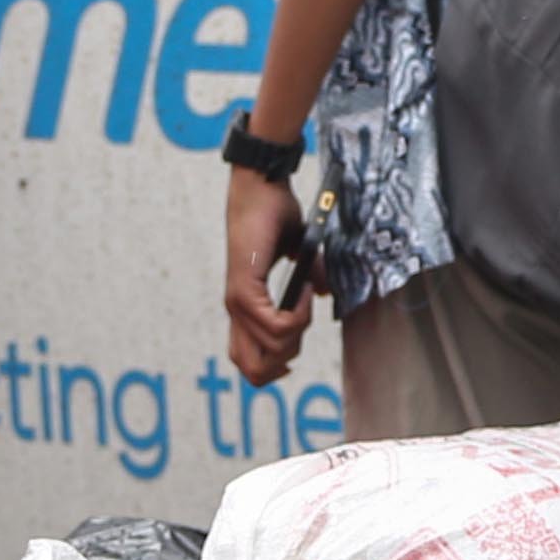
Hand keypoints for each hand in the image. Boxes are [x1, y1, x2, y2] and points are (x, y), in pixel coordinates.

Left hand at [222, 165, 314, 387]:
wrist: (260, 189)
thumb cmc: (275, 215)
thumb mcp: (298, 252)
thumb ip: (310, 276)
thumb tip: (323, 292)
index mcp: (244, 308)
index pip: (248, 360)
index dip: (275, 367)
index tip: (299, 339)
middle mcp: (237, 310)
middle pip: (253, 370)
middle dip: (287, 361)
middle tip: (302, 329)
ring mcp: (238, 302)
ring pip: (272, 349)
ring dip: (299, 331)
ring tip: (305, 298)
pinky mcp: (245, 290)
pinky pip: (276, 325)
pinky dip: (298, 315)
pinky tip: (304, 291)